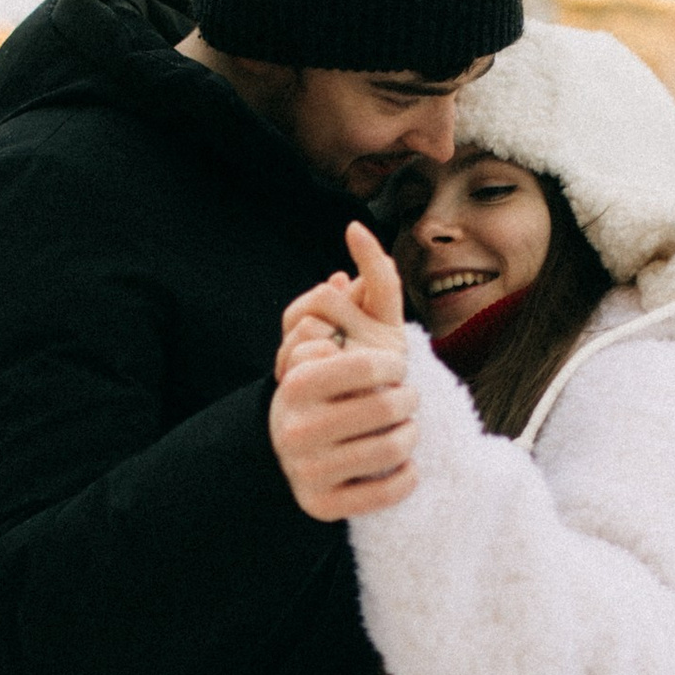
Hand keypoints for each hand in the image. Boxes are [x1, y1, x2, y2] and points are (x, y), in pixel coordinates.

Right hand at [270, 231, 417, 519]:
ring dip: (410, 438)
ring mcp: (306, 471)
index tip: (391, 368)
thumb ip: (362, 285)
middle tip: (405, 400)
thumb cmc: (329, 383)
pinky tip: (398, 466)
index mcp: (295, 382)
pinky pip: (391, 490)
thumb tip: (357, 230)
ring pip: (396, 450)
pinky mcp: (323, 506)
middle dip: (408, 402)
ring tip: (401, 431)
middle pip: (390, 408)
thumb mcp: (343, 331)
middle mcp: (294, 428)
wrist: (292, 451)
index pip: (373, 367)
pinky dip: (405, 476)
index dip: (395, 365)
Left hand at [276, 224, 409, 382]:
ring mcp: (362, 366)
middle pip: (326, 296)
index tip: (353, 229)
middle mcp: (384, 345)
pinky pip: (299, 353)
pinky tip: (289, 377)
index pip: (386, 285)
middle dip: (303, 311)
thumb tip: (339, 277)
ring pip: (309, 322)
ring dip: (292, 340)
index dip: (370, 256)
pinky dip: (287, 360)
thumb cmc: (339, 392)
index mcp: (388, 329)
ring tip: (297, 365)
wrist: (336, 446)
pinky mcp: (337, 387)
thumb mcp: (345, 348)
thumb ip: (346, 310)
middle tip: (299, 337)